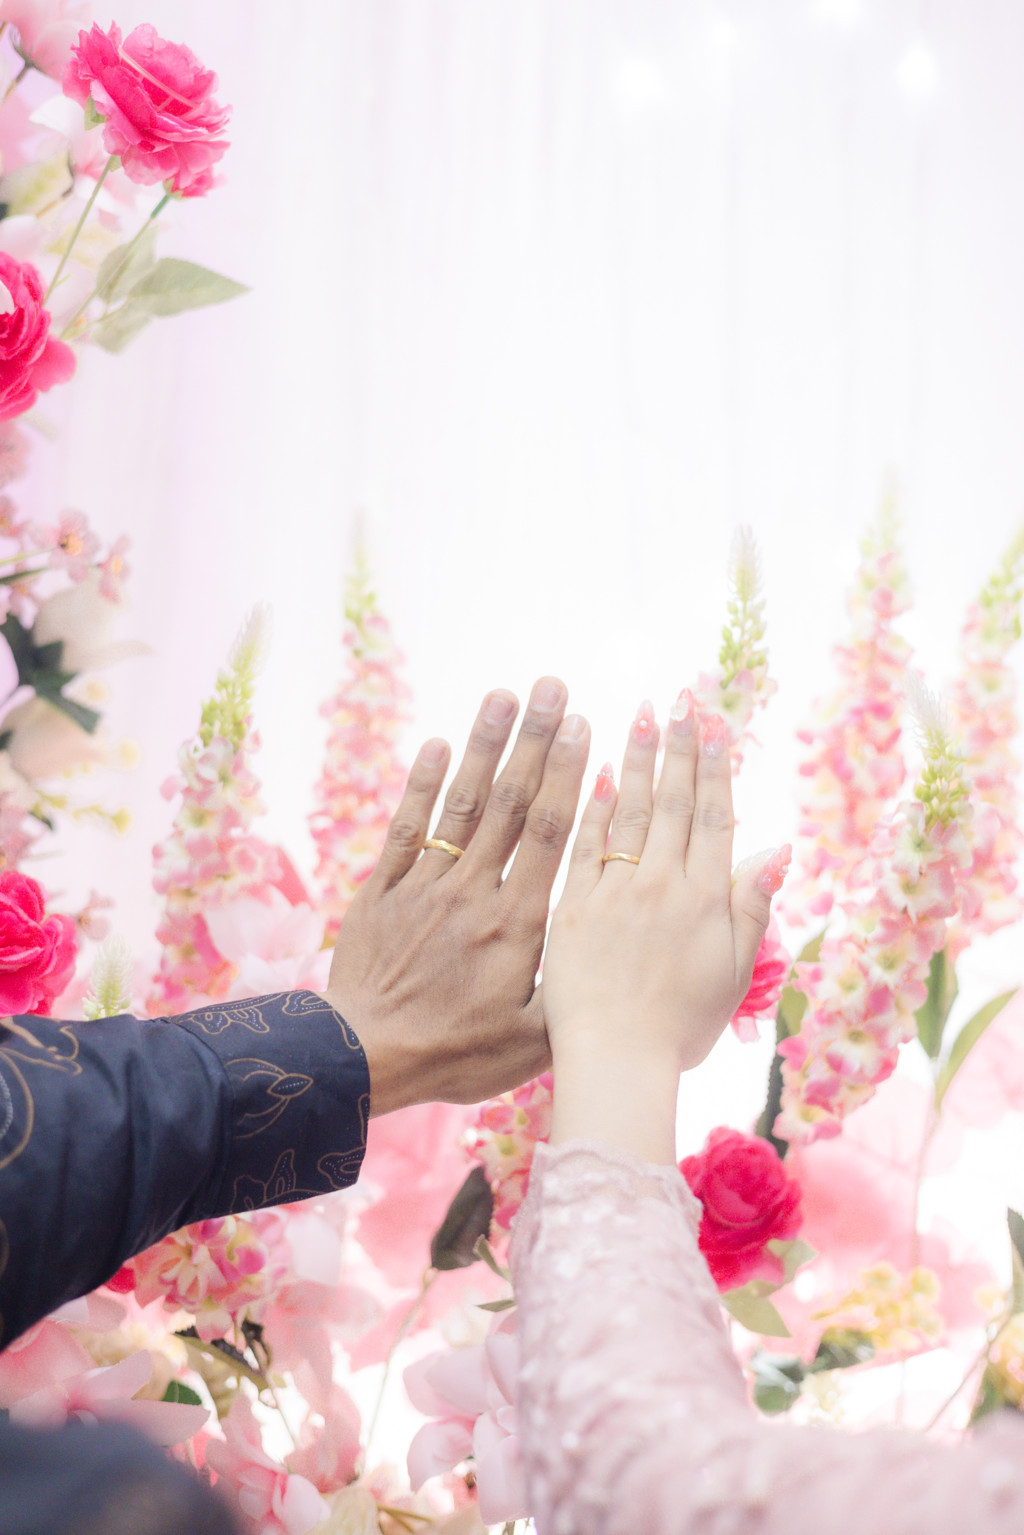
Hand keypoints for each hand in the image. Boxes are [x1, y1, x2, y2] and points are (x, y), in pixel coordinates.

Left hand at [323, 679, 590, 1114]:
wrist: (361, 1058)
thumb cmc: (453, 1055)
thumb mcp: (532, 1044)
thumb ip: (574, 994)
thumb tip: (616, 953)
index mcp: (516, 922)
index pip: (547, 833)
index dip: (566, 776)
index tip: (583, 727)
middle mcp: (472, 891)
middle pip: (509, 803)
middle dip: (534, 741)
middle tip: (553, 687)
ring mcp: (425, 886)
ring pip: (461, 805)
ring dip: (482, 746)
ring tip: (502, 695)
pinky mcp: (383, 891)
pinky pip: (407, 829)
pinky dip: (421, 786)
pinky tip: (436, 744)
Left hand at [541, 693, 788, 1159]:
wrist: (616, 1063)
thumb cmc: (678, 1030)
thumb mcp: (732, 974)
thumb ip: (752, 907)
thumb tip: (777, 849)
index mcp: (703, 899)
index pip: (712, 817)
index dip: (714, 768)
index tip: (714, 725)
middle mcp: (660, 884)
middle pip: (672, 803)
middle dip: (677, 748)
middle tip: (678, 700)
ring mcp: (612, 892)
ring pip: (627, 812)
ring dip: (635, 760)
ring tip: (639, 715)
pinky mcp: (570, 907)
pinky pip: (581, 845)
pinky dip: (590, 807)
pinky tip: (592, 771)